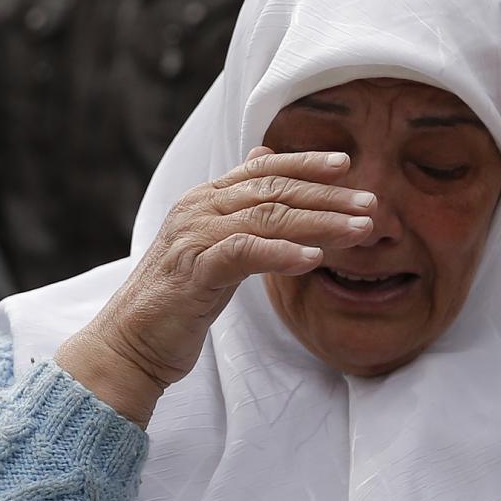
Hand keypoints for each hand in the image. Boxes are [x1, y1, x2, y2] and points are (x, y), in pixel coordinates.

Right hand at [56, 149, 376, 425]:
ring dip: (320, 222)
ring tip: (360, 230)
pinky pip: (245, 252)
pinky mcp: (194, 271)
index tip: (346, 164)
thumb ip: (238, 206)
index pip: (262, 169)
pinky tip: (314, 257)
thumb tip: (262, 157)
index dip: (304, 163)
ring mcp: (194, 237)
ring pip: (268, 218)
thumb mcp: (211, 245)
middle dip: (327, 194)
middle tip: (371, 202)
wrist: (130, 344)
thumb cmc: (177, 300)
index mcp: (204, 200)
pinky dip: (283, 252)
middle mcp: (198, 209)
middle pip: (273, 190)